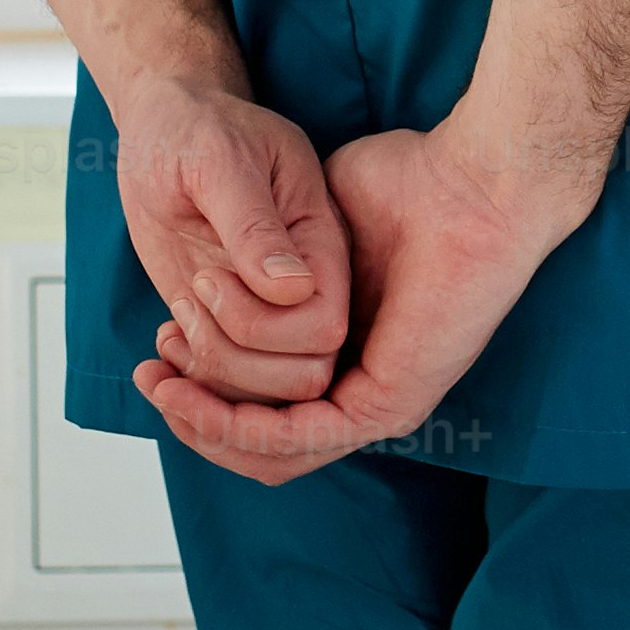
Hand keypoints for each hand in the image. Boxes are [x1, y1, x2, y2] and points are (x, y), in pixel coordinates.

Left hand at [106, 69, 348, 420]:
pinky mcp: (229, 324)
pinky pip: (229, 386)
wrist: (167, 129)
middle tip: (188, 303)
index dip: (265, 328)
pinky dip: (190, 382)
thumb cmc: (196, 129)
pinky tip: (163, 341)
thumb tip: (291, 287)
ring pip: (268, 394)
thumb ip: (255, 225)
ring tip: (171, 328)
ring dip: (208, 376)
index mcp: (319, 239)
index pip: (325, 325)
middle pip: (305, 375)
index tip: (208, 279)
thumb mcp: (221, 160)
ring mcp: (266, 309)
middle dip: (234, 361)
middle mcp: (303, 284)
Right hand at [133, 113, 591, 484]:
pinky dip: (237, 425)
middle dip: (193, 414)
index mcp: (353, 349)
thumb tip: (232, 277)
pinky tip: (197, 394)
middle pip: (259, 440)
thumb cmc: (412, 179)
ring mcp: (381, 401)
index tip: (163, 342)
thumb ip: (275, 256)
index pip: (267, 400)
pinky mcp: (390, 402)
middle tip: (152, 373)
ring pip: (271, 452)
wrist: (477, 176)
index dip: (206, 383)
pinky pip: (296, 438)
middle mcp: (366, 385)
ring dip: (205, 426)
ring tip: (164, 385)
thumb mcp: (315, 221)